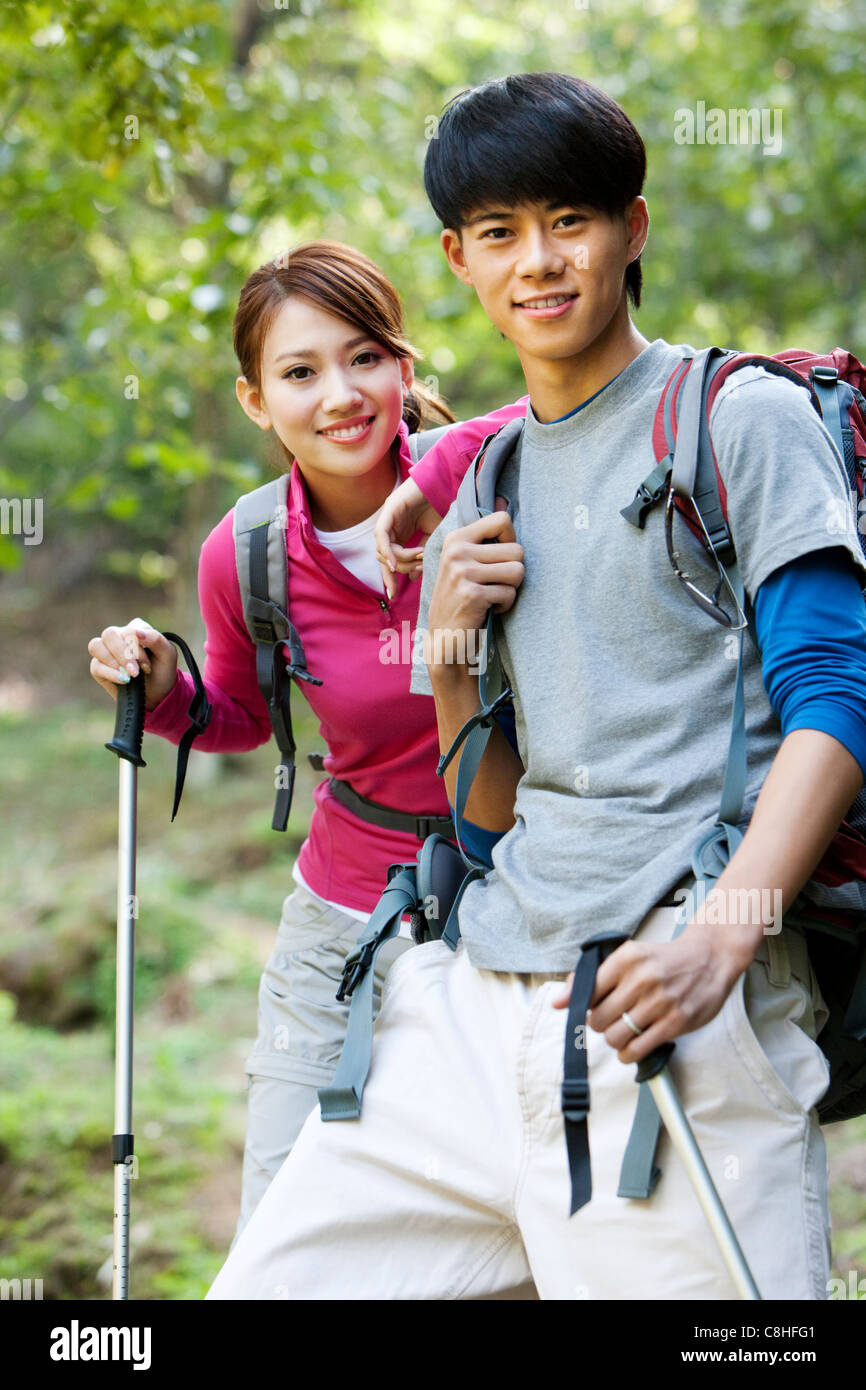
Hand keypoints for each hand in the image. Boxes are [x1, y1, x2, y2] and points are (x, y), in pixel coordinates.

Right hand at [87, 618, 177, 712]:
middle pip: (110, 634)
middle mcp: (118, 636)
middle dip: (123, 656)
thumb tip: (136, 632)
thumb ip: (155, 639)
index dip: (137, 650)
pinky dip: (109, 674)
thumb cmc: (162, 670)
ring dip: (114, 663)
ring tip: (129, 676)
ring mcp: (106, 651)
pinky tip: (123, 680)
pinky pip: (95, 665)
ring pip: (96, 645)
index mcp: (136, 628)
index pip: (129, 631)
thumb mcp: (168, 654)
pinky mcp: (98, 667)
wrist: (157, 694)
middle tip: (136, 672)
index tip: (147, 667)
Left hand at [375, 478, 443, 599]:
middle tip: (420, 566)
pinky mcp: (389, 510)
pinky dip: (387, 551)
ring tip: (419, 556)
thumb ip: (421, 555)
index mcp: (399, 535)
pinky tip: (395, 563)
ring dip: (400, 560)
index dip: (389, 579)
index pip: (389, 561)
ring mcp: (387, 520)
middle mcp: (389, 529)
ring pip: (383, 551)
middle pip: (386, 559)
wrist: (443, 483)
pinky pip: (381, 536)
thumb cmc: (440, 507)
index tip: (393, 595)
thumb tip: (413, 577)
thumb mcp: (433, 537)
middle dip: (402, 569)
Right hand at [425, 502, 523, 678]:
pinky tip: (487, 609)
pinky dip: (504, 605)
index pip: (502, 519)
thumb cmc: (460, 597)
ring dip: (510, 589)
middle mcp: (457, 551)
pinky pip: (510, 593)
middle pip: (517, 549)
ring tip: (492, 595)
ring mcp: (463, 573)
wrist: (445, 638)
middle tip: (495, 584)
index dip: (511, 540)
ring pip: (518, 571)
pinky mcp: (472, 595)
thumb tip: (504, 499)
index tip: (499, 558)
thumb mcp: (463, 561)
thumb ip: (483, 535)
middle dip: (514, 571)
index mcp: (456, 539)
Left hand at [551, 921, 759, 1063]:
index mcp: (626, 959)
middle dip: (599, 1024)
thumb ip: (592, 977)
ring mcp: (659, 1002)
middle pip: (597, 1019)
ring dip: (614, 1040)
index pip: (587, 992)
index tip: (592, 1007)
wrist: (710, 958)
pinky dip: (628, 1053)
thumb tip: (559, 1002)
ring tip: (624, 1031)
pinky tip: (633, 1045)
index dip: (585, 1005)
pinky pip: (637, 1050)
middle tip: (612, 1019)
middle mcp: (641, 978)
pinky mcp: (675, 1022)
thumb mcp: (628, 956)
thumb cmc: (664, 960)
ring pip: (614, 1037)